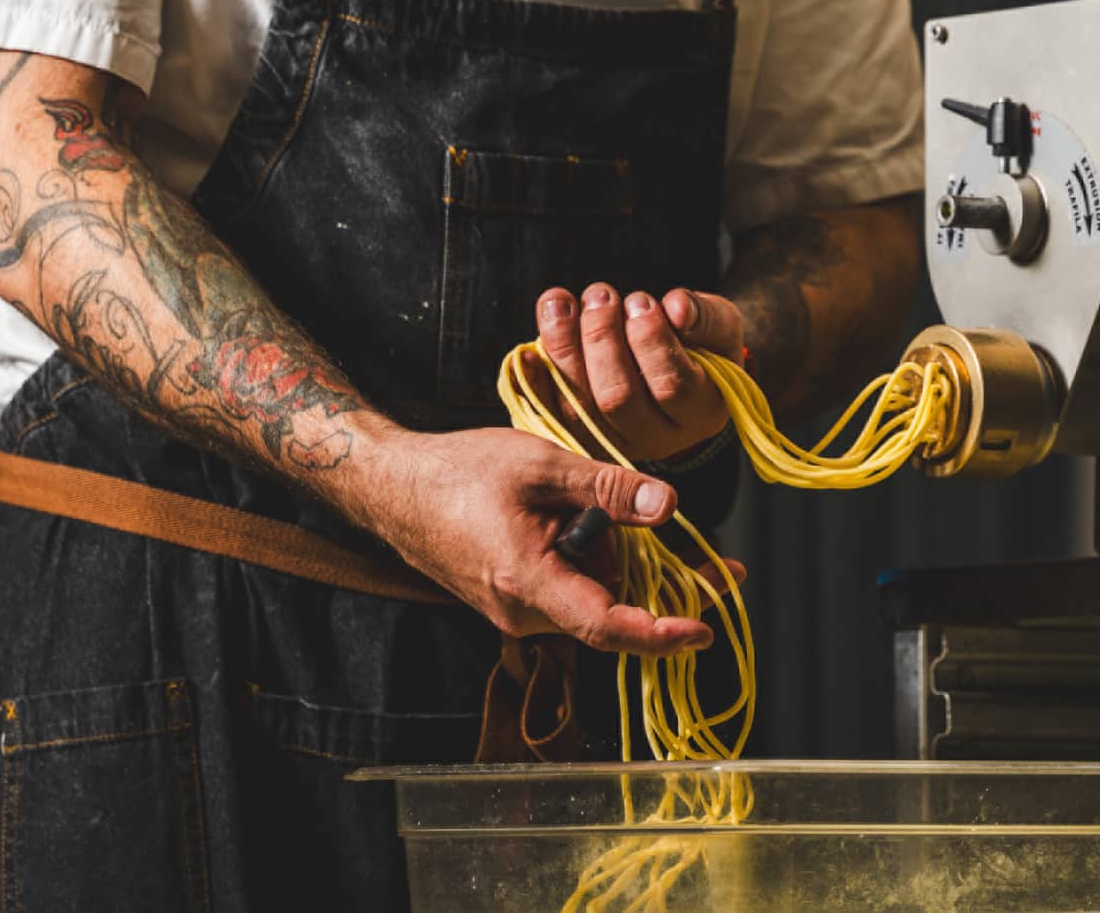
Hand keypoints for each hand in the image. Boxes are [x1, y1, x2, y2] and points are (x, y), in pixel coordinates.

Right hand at [361, 424, 722, 654]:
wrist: (397, 487)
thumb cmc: (460, 471)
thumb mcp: (542, 465)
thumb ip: (608, 489)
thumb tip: (669, 507)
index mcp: (528, 582)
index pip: (607, 626)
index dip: (661, 633)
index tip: (703, 629)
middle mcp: (522, 612)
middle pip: (610, 605)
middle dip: (648, 573)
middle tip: (692, 545)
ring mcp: (516, 611)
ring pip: (591, 594)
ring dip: (609, 555)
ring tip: (577, 498)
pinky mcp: (513, 601)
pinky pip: (569, 589)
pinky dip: (586, 558)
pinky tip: (569, 515)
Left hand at [531, 284, 743, 462]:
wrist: (680, 366)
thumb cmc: (702, 340)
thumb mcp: (718, 323)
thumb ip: (704, 316)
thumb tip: (676, 307)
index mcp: (701, 412)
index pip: (673, 386)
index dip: (650, 341)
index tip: (639, 300)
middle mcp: (660, 438)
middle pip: (619, 399)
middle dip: (602, 340)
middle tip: (600, 294)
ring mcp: (615, 443)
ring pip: (580, 407)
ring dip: (564, 350)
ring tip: (560, 302)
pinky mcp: (580, 438)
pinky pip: (549, 416)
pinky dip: (534, 382)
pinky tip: (526, 351)